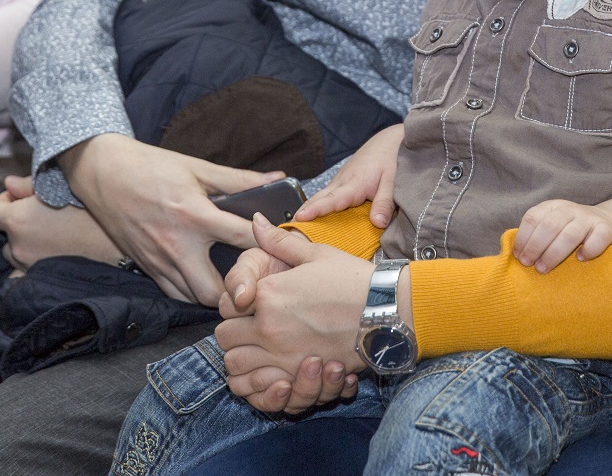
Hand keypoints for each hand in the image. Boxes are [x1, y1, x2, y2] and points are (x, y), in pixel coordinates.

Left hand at [0, 174, 122, 268]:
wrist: (120, 244)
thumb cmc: (93, 209)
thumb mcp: (61, 186)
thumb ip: (29, 185)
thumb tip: (8, 183)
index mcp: (18, 220)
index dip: (4, 201)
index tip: (22, 198)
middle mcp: (17, 246)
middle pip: (5, 234)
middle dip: (18, 223)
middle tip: (44, 215)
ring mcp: (28, 267)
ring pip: (15, 254)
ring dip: (25, 244)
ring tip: (52, 235)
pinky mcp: (42, 281)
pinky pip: (24, 274)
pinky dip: (31, 265)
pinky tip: (50, 256)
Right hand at [65, 134, 283, 305]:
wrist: (102, 172)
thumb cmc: (151, 166)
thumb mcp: (198, 167)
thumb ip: (239, 179)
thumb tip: (278, 178)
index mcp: (195, 215)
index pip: (243, 238)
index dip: (267, 242)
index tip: (280, 243)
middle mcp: (177, 245)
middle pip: (217, 289)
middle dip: (239, 287)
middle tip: (255, 275)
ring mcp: (159, 260)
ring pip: (194, 298)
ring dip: (217, 293)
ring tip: (234, 279)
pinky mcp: (146, 267)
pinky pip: (174, 294)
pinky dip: (192, 291)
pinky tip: (204, 277)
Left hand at [215, 214, 371, 413]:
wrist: (387, 310)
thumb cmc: (353, 279)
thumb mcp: (315, 253)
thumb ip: (278, 241)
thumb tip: (256, 220)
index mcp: (268, 293)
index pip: (226, 306)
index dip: (235, 306)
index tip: (249, 305)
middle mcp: (268, 326)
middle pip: (224, 339)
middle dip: (234, 334)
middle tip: (250, 329)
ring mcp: (283, 355)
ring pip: (236, 368)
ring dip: (242, 361)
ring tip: (259, 353)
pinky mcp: (300, 376)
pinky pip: (260, 391)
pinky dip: (259, 385)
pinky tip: (272, 373)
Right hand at [295, 124, 402, 227]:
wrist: (389, 141)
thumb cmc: (391, 159)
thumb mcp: (392, 182)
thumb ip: (384, 204)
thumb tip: (377, 224)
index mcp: (353, 184)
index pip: (331, 200)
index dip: (315, 210)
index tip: (300, 218)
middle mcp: (342, 182)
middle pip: (318, 199)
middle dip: (302, 213)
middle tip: (287, 230)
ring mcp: (340, 181)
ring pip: (320, 197)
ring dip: (307, 210)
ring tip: (294, 228)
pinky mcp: (342, 182)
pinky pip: (326, 196)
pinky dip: (316, 206)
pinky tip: (313, 219)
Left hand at [512, 199, 611, 272]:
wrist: (606, 224)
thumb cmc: (570, 233)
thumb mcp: (551, 227)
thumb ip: (536, 235)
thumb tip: (514, 255)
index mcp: (552, 207)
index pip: (533, 218)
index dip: (523, 238)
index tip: (518, 257)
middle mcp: (569, 209)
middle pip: (549, 226)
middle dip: (535, 247)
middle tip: (529, 265)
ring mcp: (589, 218)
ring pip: (570, 234)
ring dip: (554, 254)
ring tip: (544, 269)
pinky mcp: (607, 228)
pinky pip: (597, 238)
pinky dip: (588, 250)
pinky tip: (580, 259)